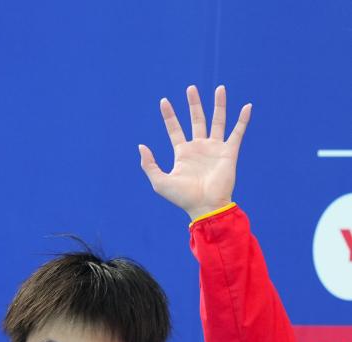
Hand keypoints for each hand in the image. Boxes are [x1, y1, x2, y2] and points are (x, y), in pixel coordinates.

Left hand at [139, 85, 250, 220]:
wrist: (205, 206)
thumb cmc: (182, 197)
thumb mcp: (160, 181)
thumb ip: (149, 164)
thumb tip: (141, 146)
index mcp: (183, 153)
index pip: (174, 129)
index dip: (169, 116)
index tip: (163, 101)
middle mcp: (199, 147)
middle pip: (196, 120)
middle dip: (193, 104)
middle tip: (190, 88)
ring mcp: (214, 148)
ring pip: (217, 121)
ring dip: (218, 105)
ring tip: (219, 88)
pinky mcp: (229, 152)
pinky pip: (237, 132)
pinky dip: (243, 119)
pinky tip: (247, 106)